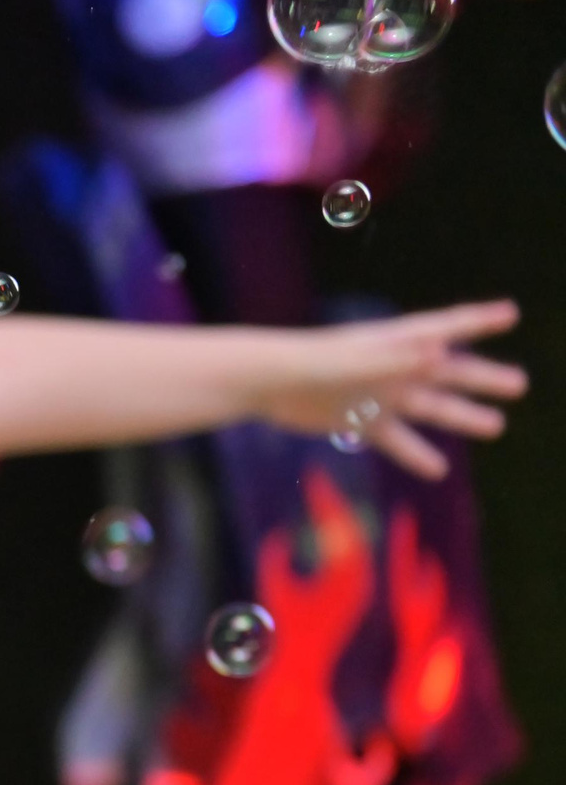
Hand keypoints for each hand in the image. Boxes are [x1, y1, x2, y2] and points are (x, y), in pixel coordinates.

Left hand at [255, 301, 526, 479]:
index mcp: (397, 342)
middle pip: (449, 372)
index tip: (510, 313)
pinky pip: (395, 441)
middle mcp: (394, 368)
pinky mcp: (359, 421)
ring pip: (430, 408)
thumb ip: (397, 358)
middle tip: (519, 384)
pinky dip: (416, 455)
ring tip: (496, 425)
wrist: (265, 383)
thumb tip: (441, 353)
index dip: (478, 320)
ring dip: (462, 417)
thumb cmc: (310, 362)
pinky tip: (438, 470)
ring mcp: (379, 395)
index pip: (447, 328)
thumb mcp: (358, 360)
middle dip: (483, 377)